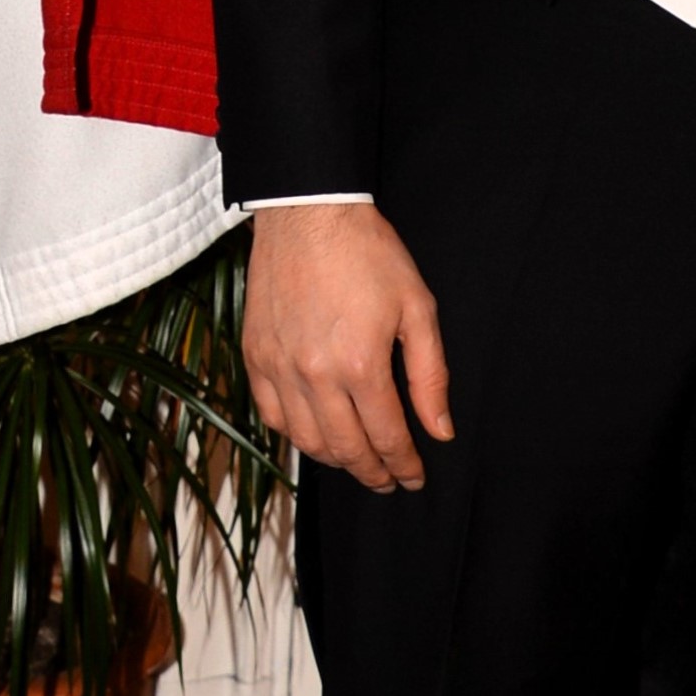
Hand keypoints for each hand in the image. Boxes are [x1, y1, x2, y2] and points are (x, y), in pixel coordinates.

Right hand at [242, 201, 453, 491]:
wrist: (308, 214)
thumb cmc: (369, 254)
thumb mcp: (418, 309)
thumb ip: (430, 376)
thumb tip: (439, 430)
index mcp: (361, 364)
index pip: (387, 437)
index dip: (404, 465)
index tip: (415, 477)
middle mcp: (315, 375)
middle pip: (345, 448)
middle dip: (372, 472)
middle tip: (388, 481)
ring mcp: (279, 367)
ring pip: (305, 440)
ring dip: (334, 459)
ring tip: (356, 460)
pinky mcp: (255, 355)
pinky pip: (272, 414)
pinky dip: (294, 434)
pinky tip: (314, 434)